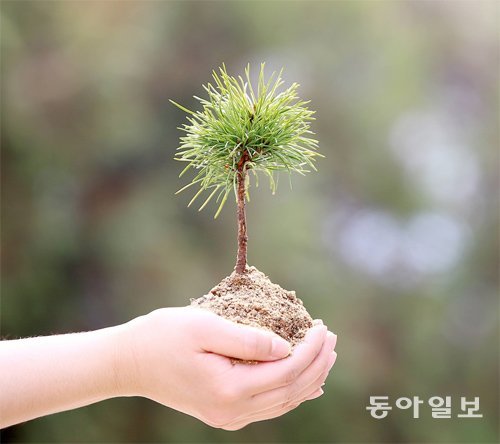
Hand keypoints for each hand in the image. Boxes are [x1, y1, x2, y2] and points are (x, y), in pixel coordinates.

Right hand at [121, 307, 336, 429]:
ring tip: (325, 355)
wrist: (130, 362)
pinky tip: (305, 384)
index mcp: (229, 388)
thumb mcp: (204, 327)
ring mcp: (228, 415)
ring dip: (308, 377)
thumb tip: (285, 348)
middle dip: (316, 363)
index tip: (322, 326)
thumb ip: (247, 339)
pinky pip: (268, 406)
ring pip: (283, 402)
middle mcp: (232, 410)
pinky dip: (291, 393)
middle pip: (290, 390)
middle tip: (331, 337)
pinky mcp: (223, 412)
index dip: (310, 349)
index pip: (286, 371)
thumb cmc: (163, 337)